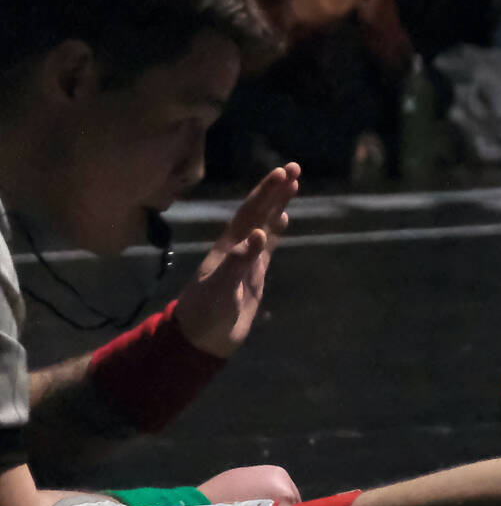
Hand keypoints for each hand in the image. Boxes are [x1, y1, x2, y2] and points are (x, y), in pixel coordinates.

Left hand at [173, 163, 299, 357]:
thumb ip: (238, 261)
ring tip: (293, 184)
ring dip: (277, 204)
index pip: (250, 212)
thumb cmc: (207, 313)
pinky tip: (283, 219)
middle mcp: (237, 246)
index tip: (283, 173)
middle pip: (258, 212)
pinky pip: (268, 244)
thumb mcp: (221, 288)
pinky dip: (276, 230)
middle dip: (275, 190)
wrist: (201, 337)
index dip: (266, 192)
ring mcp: (246, 258)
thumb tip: (258, 233)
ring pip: (264, 223)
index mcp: (228, 246)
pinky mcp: (253, 273)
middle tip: (294, 167)